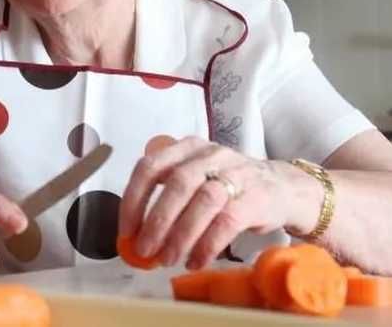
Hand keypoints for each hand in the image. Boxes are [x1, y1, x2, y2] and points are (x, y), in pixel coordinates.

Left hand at [119, 137, 317, 269]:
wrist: (283, 188)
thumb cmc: (227, 187)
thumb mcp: (195, 177)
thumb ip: (167, 197)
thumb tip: (136, 235)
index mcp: (186, 148)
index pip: (150, 167)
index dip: (133, 199)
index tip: (126, 230)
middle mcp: (209, 155)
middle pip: (176, 184)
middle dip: (157, 221)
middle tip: (144, 250)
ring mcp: (236, 173)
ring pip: (202, 202)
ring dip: (181, 236)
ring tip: (168, 259)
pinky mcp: (257, 197)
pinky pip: (227, 222)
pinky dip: (207, 245)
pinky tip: (196, 261)